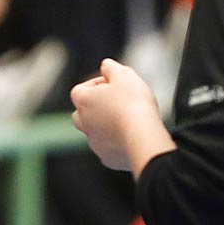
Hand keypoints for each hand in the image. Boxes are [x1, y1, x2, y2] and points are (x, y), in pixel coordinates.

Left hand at [70, 58, 172, 172]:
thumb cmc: (133, 103)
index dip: (97, 85)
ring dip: (107, 126)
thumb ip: (111, 67)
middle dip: (96, 108)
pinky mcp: (107, 159)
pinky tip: (132, 138)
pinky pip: (109, 149)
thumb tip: (106, 65)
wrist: (143, 137)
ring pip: (95, 132)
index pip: (80, 90)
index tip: (113, 85)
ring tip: (128, 121)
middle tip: (117, 104)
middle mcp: (83, 123)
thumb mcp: (124, 74)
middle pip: (82, 113)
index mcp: (83, 101)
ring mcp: (94, 143)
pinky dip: (117, 143)